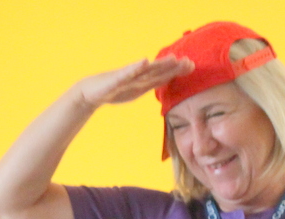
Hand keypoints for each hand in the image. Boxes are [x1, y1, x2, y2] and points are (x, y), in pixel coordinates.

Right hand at [77, 56, 193, 109]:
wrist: (91, 93)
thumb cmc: (115, 91)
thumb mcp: (138, 89)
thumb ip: (152, 83)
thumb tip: (168, 78)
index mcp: (143, 80)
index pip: (163, 75)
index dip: (177, 70)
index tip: (192, 66)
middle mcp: (137, 76)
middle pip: (158, 71)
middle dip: (174, 67)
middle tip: (190, 62)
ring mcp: (127, 77)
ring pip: (146, 70)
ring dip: (160, 65)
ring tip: (174, 59)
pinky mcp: (117, 80)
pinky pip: (128, 74)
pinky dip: (136, 67)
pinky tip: (145, 62)